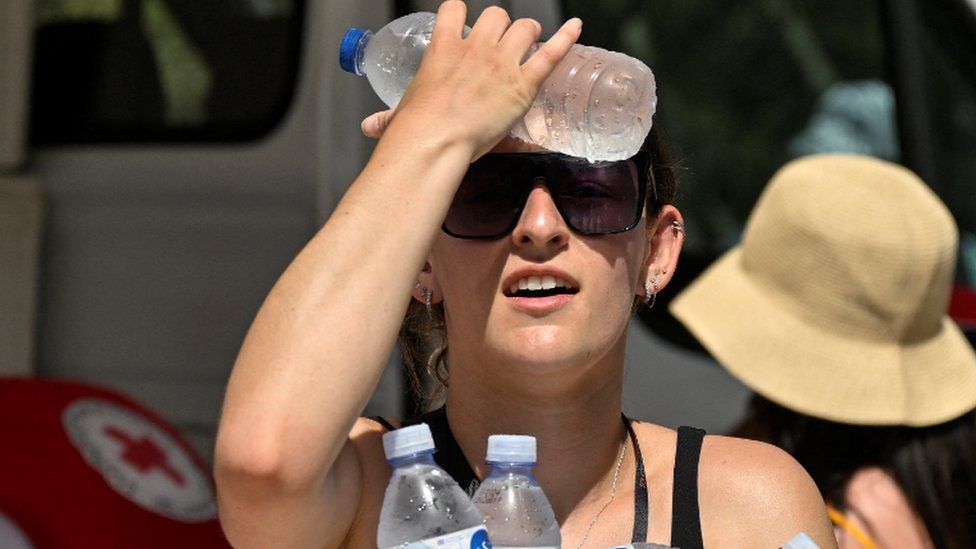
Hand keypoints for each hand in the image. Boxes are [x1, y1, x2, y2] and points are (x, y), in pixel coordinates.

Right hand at [377, 1, 581, 158]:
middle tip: (501, 45)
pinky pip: (552, 52)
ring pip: (524, 27)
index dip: (461, 15)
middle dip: (500, 27)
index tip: (463, 26)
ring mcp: (502, 63)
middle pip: (496, 16)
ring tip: (529, 44)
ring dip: (528, 33)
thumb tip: (368, 128)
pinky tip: (576, 27)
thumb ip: (387, 118)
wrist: (437, 141)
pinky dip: (566, 38)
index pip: (454, 10)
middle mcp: (476, 47)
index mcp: (443, 48)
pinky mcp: (524, 83)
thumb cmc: (416, 129)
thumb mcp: (400, 116)